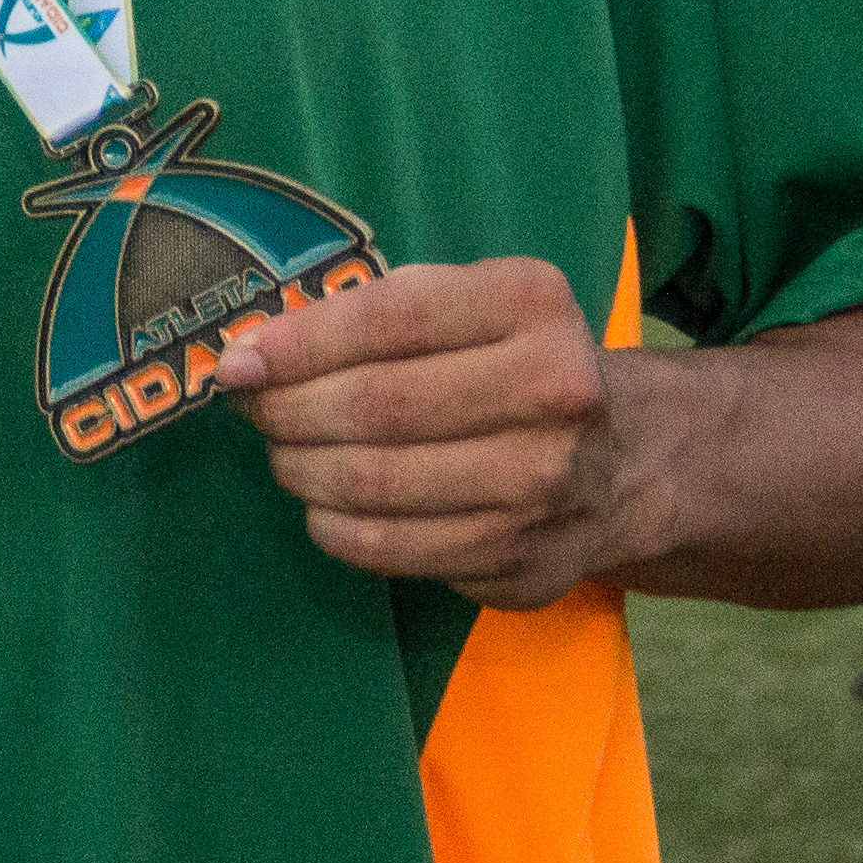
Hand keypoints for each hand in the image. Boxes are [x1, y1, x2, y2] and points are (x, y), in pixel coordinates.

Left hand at [206, 254, 678, 608]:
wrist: (627, 458)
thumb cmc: (513, 362)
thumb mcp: (470, 304)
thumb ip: (372, 313)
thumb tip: (250, 355)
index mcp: (533, 305)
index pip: (389, 319)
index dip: (298, 344)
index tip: (235, 361)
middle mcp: (554, 392)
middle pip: (378, 406)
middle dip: (289, 410)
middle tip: (253, 410)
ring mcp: (543, 484)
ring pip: (377, 483)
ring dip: (303, 469)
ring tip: (285, 454)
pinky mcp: (522, 558)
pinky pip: (392, 550)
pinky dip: (334, 527)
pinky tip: (323, 504)